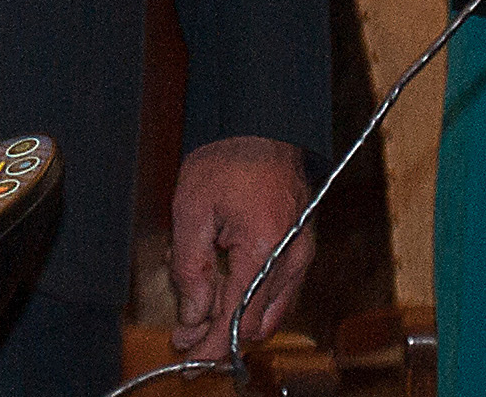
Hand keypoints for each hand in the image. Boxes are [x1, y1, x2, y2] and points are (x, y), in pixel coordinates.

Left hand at [167, 134, 311, 356]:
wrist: (260, 126)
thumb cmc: (227, 158)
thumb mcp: (191, 209)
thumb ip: (191, 267)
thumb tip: (193, 316)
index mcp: (264, 248)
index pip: (236, 317)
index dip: (210, 344)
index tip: (188, 359)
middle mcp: (291, 259)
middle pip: (256, 323)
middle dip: (218, 336)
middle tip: (185, 338)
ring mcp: (301, 256)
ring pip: (267, 313)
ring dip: (233, 320)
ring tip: (197, 311)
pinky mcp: (300, 250)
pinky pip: (276, 293)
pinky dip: (249, 301)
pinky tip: (221, 287)